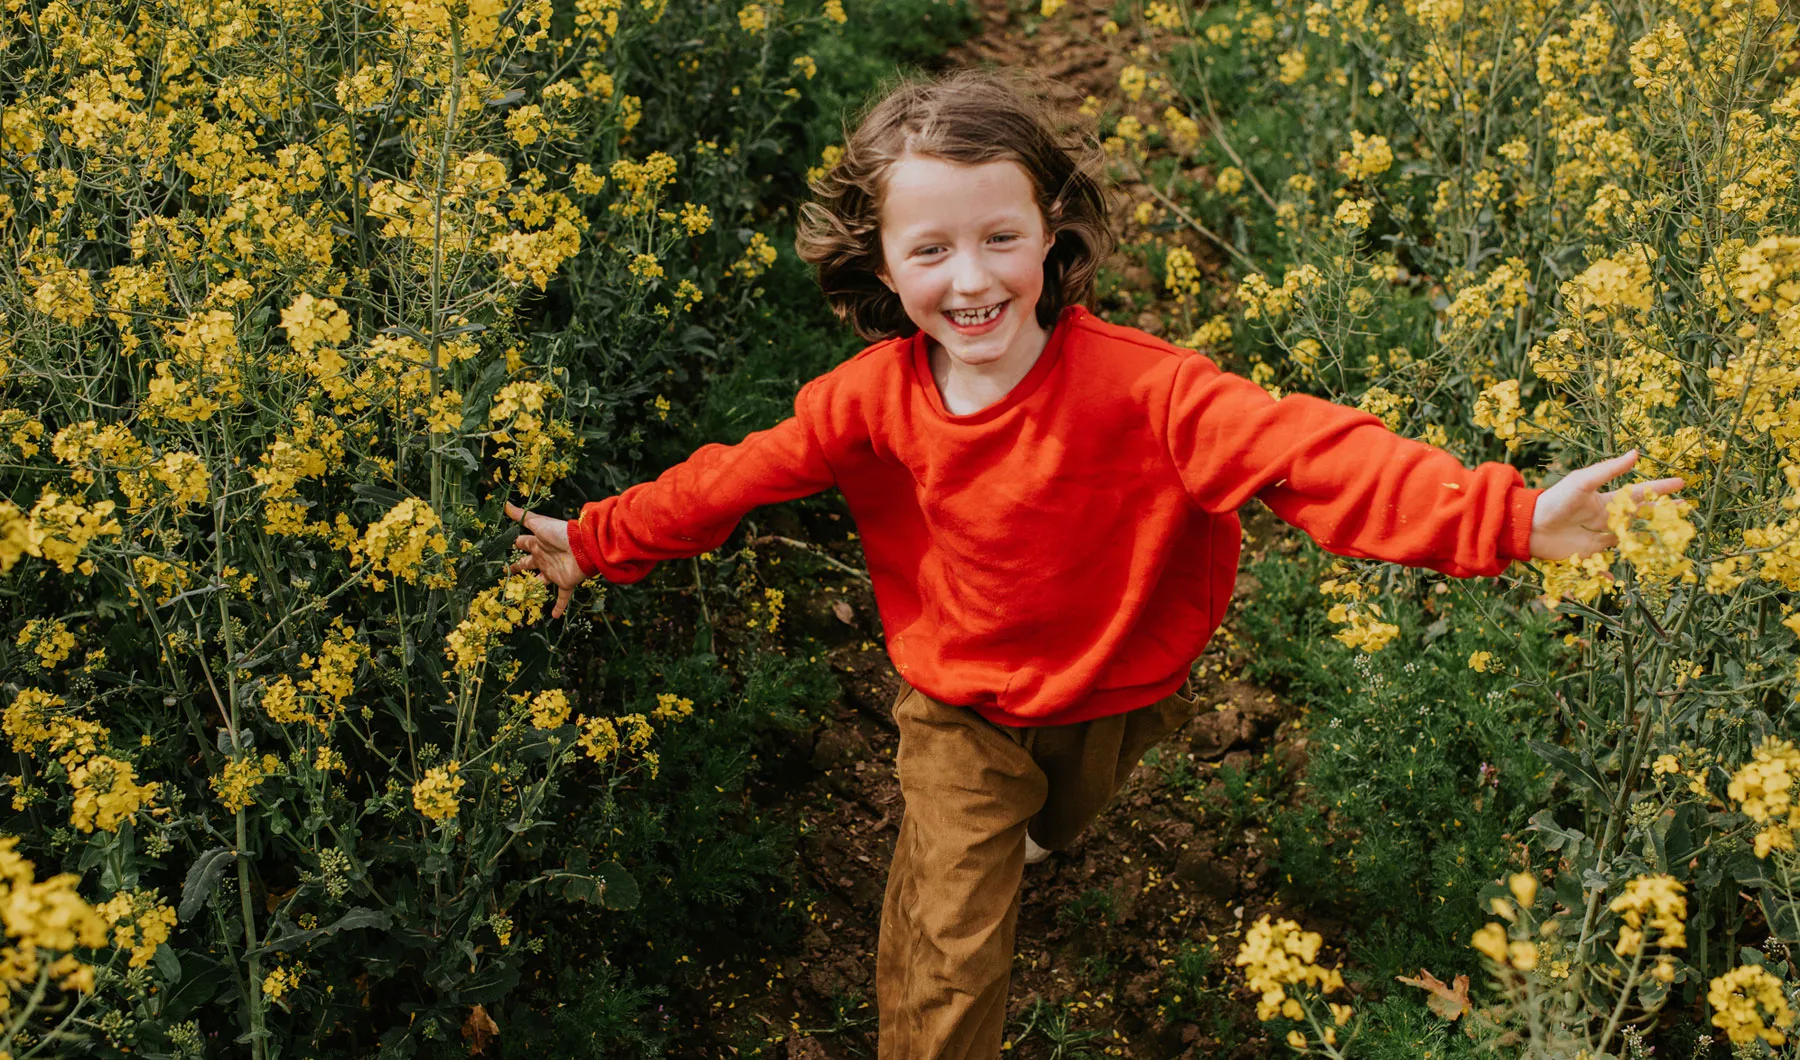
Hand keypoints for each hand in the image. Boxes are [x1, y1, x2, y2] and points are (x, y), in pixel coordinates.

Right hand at [505, 501, 586, 618]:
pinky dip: (559, 607)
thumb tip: (505, 503)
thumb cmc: (560, 533)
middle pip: (529, 564)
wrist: (583, 546)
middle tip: (507, 571)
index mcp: (538, 543)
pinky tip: (553, 616)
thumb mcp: (538, 522)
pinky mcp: (565, 582)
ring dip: (534, 587)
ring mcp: (554, 571)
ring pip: (541, 581)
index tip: (506, 548)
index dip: (516, 545)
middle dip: (519, 567)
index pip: (524, 544)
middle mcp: (545, 557)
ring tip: (523, 595)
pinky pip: (562, 597)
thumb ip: (522, 516)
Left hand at [1529, 450, 1684, 560]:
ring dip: (1647, 540)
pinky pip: (1604, 564)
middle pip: (1639, 516)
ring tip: (1669, 540)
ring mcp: (1597, 537)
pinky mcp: (1587, 555)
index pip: (1640, 493)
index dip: (1660, 488)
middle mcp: (1604, 518)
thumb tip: (1636, 453)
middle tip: (1685, 509)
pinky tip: (1618, 580)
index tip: (1682, 483)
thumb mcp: (1582, 482)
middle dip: (1661, 513)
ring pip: (1628, 539)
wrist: (1528, 526)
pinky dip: (1610, 573)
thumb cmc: (1555, 500)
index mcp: (1605, 500)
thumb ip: (1608, 470)